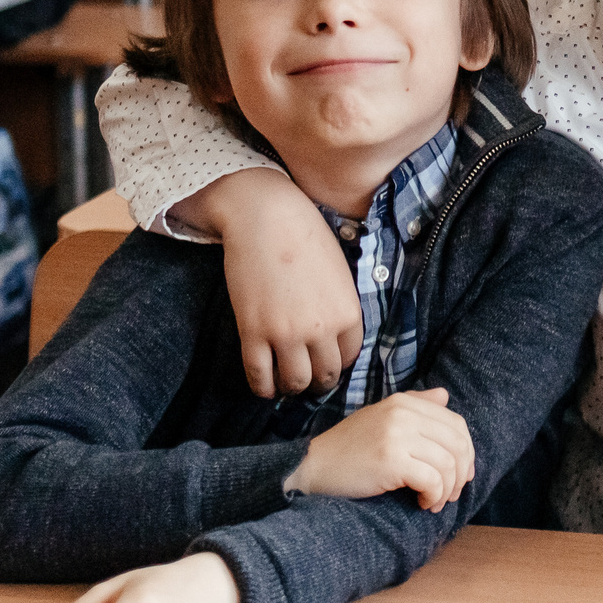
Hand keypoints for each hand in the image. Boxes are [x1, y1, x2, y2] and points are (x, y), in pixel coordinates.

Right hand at [174, 167, 365, 397]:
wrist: (266, 215)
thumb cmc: (305, 234)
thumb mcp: (339, 271)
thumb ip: (340, 305)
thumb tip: (335, 333)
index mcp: (348, 312)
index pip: (349, 357)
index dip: (337, 363)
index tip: (326, 361)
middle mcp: (321, 328)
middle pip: (324, 376)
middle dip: (316, 381)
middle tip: (306, 376)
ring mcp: (286, 333)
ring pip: (294, 383)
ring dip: (290, 387)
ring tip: (285, 381)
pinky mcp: (253, 332)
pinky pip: (258, 376)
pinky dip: (262, 387)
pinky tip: (263, 385)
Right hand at [289, 386, 476, 511]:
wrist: (313, 468)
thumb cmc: (349, 449)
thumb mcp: (382, 418)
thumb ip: (415, 404)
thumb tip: (445, 395)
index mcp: (404, 402)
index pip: (456, 423)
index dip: (466, 451)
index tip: (461, 474)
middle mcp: (403, 413)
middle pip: (457, 443)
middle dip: (461, 473)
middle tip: (450, 494)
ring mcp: (397, 435)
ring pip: (448, 464)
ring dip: (447, 490)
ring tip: (435, 502)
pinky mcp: (391, 460)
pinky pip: (432, 480)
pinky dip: (434, 496)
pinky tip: (423, 504)